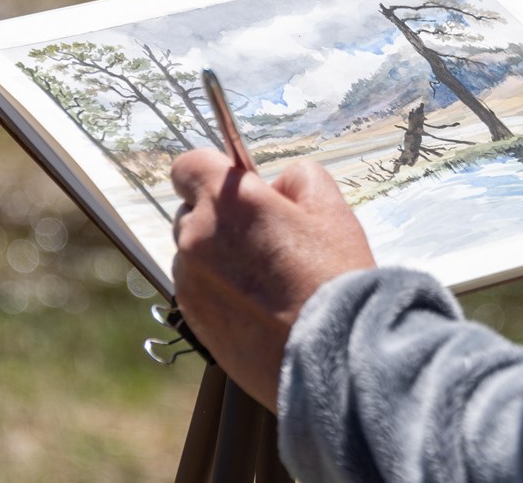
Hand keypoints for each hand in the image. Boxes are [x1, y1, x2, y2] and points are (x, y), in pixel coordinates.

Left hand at [170, 149, 375, 410]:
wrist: (333, 356)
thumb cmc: (334, 278)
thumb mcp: (330, 208)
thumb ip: (298, 178)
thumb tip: (277, 186)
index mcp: (226, 201)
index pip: (188, 166)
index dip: (213, 172)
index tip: (239, 188)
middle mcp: (196, 237)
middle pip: (191, 212)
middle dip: (221, 218)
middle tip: (266, 238)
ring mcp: (190, 282)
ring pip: (194, 255)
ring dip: (218, 258)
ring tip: (266, 280)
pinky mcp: (192, 321)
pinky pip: (199, 291)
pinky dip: (220, 292)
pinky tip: (259, 307)